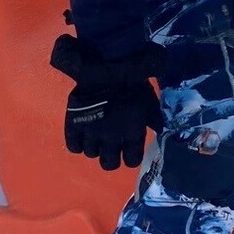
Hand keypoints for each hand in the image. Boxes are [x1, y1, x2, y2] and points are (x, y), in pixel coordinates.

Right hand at [50, 34, 161, 171]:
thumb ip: (154, 120)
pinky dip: (78, 143)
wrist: (108, 69)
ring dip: (95, 147)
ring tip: (96, 136)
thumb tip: (158, 131)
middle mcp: (112, 139)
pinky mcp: (75, 125)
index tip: (129, 149)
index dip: (130, 157)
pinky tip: (82, 135)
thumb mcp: (151, 103)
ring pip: (91, 154)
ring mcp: (92, 133)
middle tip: (110, 146)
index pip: (131, 161)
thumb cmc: (133, 85)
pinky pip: (74, 146)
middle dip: (111, 157)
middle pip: (109, 164)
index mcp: (132, 135)